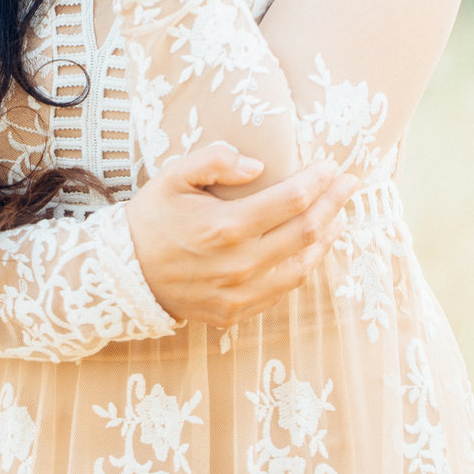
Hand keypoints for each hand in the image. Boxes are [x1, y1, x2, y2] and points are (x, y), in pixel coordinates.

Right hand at [124, 141, 358, 327]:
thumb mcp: (173, 177)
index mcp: (226, 227)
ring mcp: (240, 293)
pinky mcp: (236, 312)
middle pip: (306, 231)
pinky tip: (310, 249)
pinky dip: (304, 266)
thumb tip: (257, 166)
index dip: (319, 181)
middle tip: (350, 183)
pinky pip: (283, 290)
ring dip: (326, 237)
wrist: (123, 275)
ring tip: (339, 216)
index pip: (291, 201)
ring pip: (302, 265)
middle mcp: (239, 264)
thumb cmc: (150, 220)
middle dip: (334, 203)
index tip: (332, 166)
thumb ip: (215, 161)